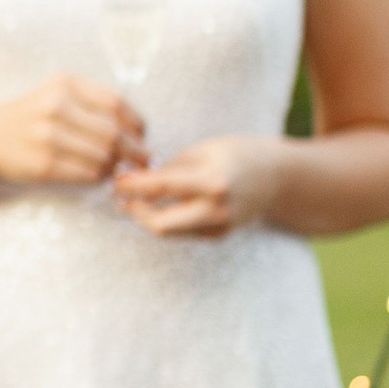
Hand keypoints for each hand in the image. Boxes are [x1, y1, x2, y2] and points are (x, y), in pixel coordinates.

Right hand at [0, 74, 147, 190]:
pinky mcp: (43, 164)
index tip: (142, 136)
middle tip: (142, 160)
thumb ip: (94, 105)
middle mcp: (55, 106)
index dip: (137, 124)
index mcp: (64, 84)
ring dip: (116, 166)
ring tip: (116, 167)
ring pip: (104, 156)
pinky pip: (88, 174)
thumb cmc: (32, 116)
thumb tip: (140, 133)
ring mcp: (47, 136)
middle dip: (135, 151)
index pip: (116, 104)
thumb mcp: (57, 94)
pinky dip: (100, 177)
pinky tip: (97, 174)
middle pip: (114, 133)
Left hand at [113, 136, 281, 237]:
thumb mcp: (201, 151)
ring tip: (130, 199)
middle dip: (134, 211)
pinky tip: (152, 206)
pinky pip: (182, 233)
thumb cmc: (233, 155)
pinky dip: (164, 220)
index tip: (113, 179)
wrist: (275, 177)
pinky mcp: (219, 236)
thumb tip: (132, 177)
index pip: (160, 188)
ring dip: (145, 217)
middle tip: (117, 196)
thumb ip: (168, 168)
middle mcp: (217, 210)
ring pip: (168, 232)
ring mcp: (220, 227)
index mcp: (213, 182)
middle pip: (160, 224)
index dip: (131, 186)